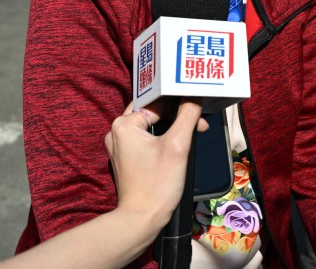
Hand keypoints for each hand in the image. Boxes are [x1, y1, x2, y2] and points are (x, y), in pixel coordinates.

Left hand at [106, 100, 205, 229]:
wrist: (142, 219)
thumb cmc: (158, 183)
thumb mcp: (178, 145)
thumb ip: (187, 116)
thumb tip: (194, 97)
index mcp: (124, 124)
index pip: (158, 103)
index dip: (181, 108)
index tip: (199, 119)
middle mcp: (116, 131)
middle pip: (153, 113)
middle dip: (177, 117)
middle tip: (198, 127)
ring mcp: (119, 146)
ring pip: (150, 126)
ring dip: (171, 129)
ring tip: (190, 137)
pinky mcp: (125, 158)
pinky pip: (145, 140)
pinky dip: (161, 141)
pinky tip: (176, 148)